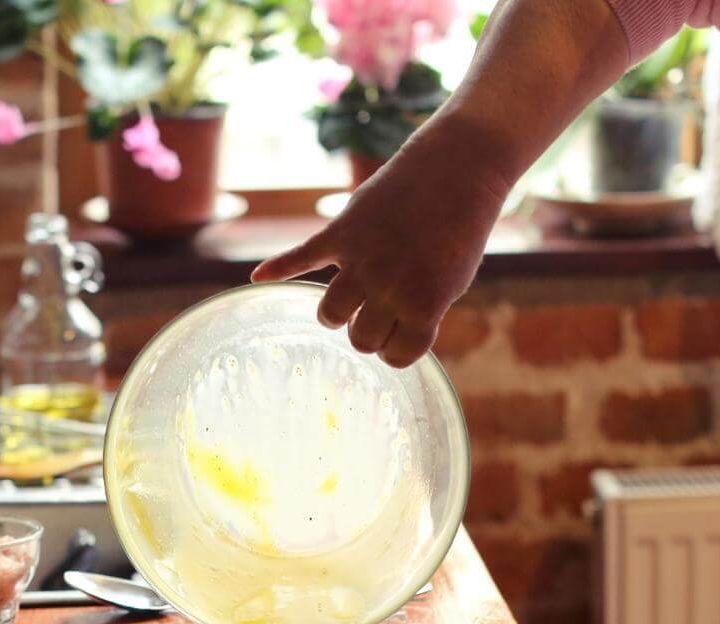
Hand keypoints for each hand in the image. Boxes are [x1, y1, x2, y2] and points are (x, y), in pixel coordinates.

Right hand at [251, 117, 511, 367]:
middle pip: (360, 340)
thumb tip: (387, 333)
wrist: (454, 171)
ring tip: (350, 303)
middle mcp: (389, 288)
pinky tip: (258, 277)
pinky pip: (301, 256)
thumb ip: (420, 313)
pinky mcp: (341, 233)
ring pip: (330, 314)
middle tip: (380, 313)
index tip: (405, 332)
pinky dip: (277, 267)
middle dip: (369, 332)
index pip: (397, 357)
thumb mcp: (453, 283)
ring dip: (338, 315)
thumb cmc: (460, 232)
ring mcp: (361, 260)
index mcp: (423, 306)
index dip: (400, 348)